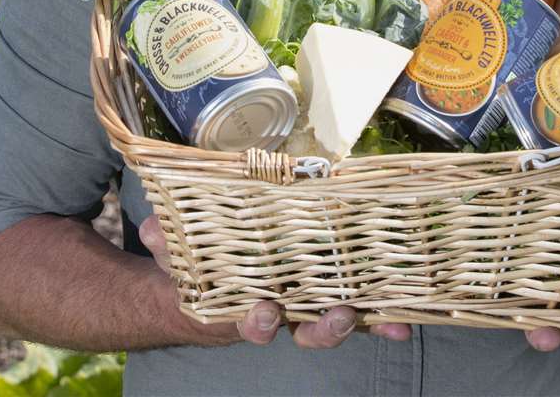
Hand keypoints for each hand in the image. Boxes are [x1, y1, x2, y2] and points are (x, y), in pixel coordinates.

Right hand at [138, 215, 411, 347]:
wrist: (216, 284)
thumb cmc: (200, 268)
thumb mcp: (176, 255)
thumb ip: (166, 244)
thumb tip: (155, 228)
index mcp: (242, 309)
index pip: (251, 322)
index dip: (259, 322)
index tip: (264, 311)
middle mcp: (281, 315)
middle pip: (305, 331)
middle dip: (325, 329)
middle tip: (340, 316)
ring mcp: (308, 306)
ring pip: (337, 321)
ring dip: (361, 319)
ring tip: (379, 312)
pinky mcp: (332, 291)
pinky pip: (360, 305)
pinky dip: (383, 314)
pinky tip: (404, 322)